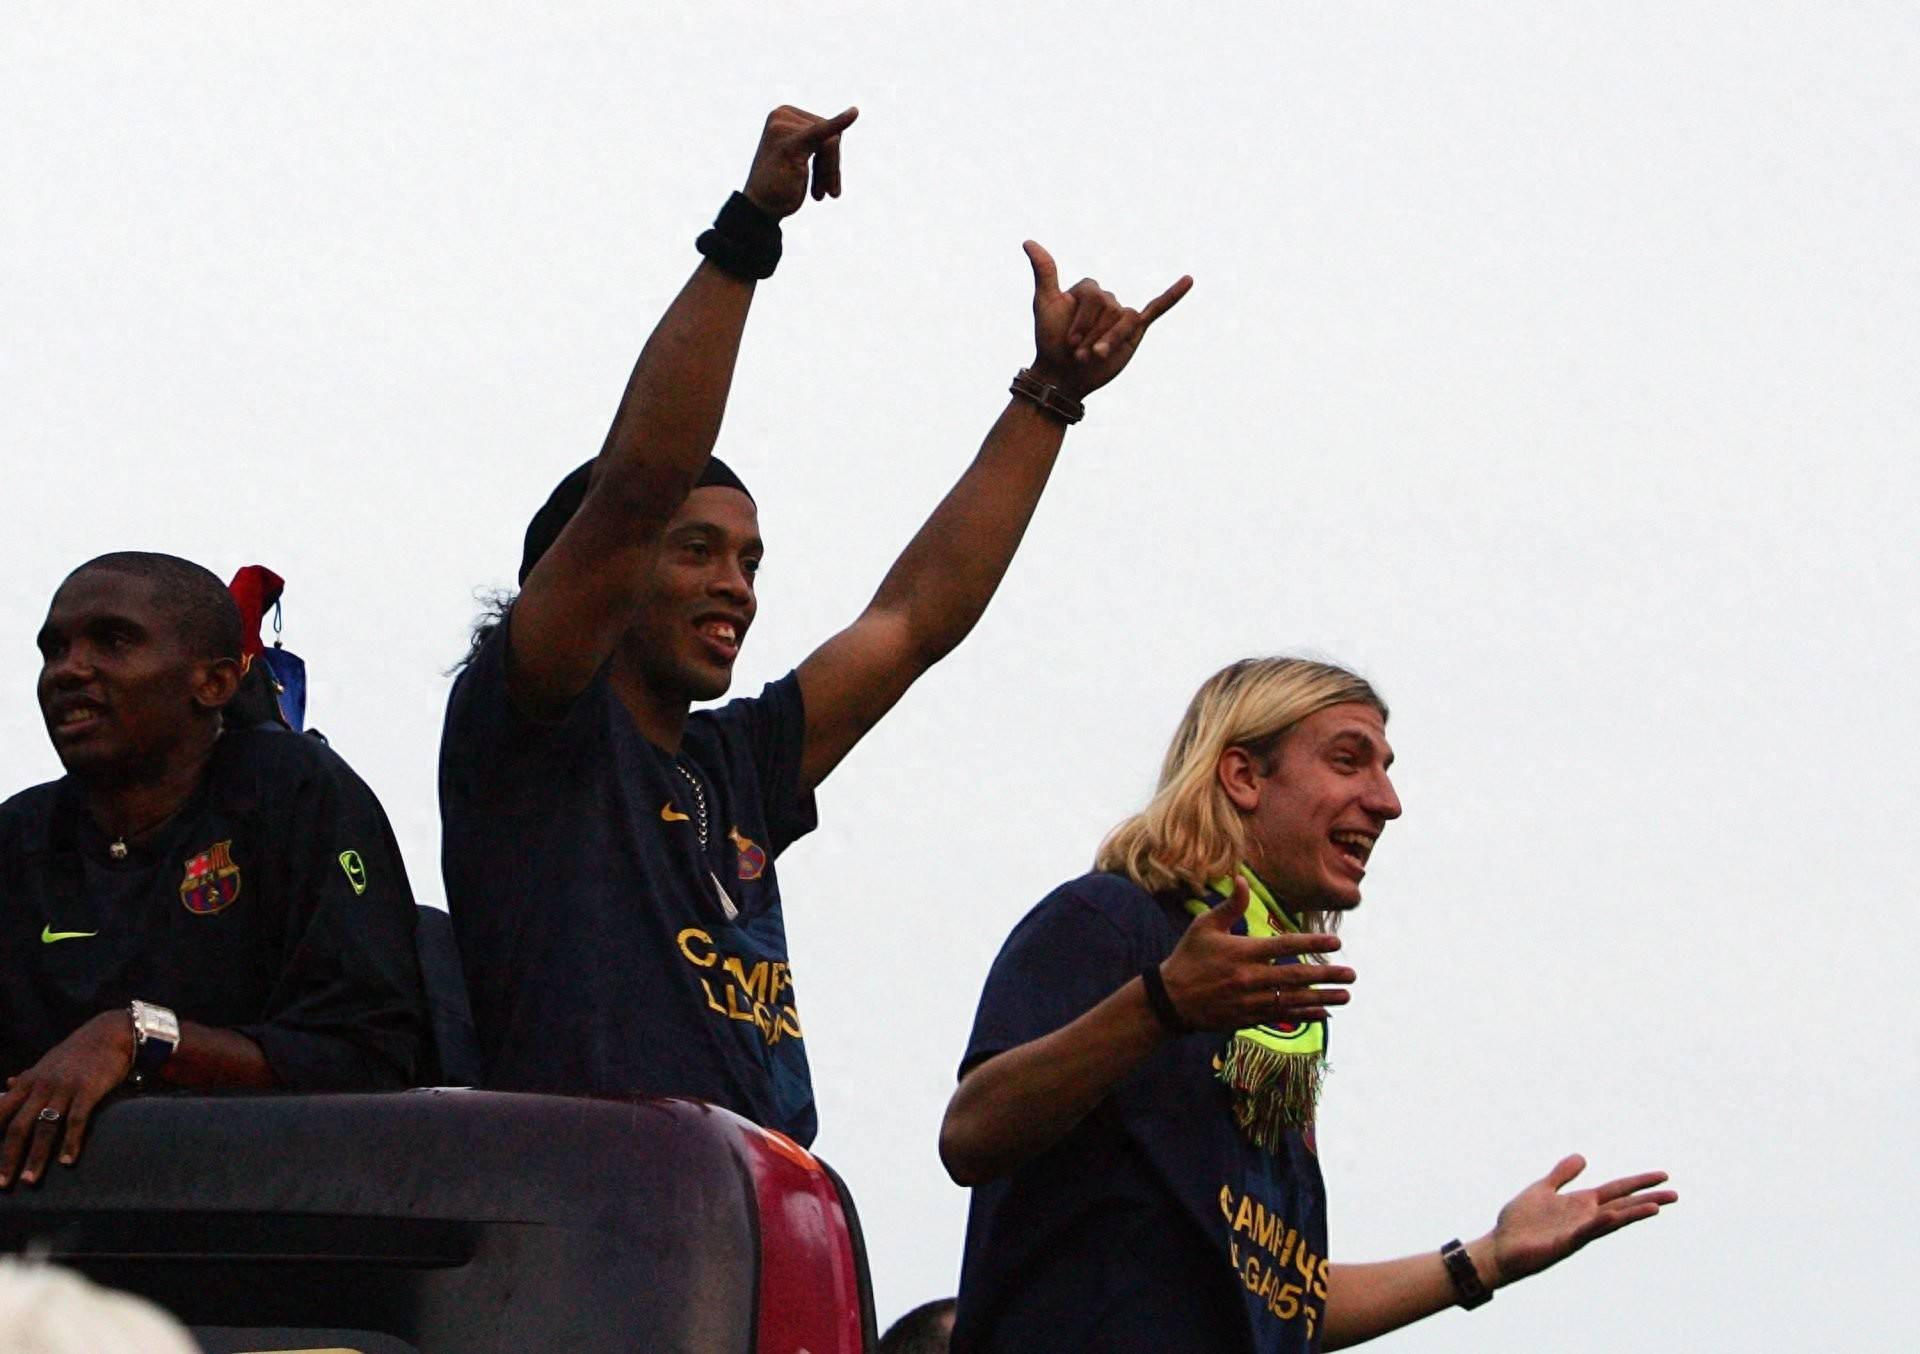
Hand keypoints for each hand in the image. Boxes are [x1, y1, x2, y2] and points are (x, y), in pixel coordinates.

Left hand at [0, 1010, 134, 1185]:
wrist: (109, 1033)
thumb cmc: (77, 1052)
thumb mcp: (46, 1063)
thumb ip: (26, 1077)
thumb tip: (7, 1083)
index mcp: (28, 1081)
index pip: (0, 1111)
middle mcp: (42, 1086)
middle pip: (19, 1126)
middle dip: (9, 1157)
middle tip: (2, 1184)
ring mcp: (65, 1088)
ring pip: (45, 1128)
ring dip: (36, 1157)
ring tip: (29, 1180)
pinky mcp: (88, 1090)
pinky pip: (77, 1120)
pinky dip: (71, 1142)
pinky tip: (67, 1161)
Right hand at [742, 104, 859, 218]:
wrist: (759, 210)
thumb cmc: (780, 188)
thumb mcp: (800, 159)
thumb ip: (818, 141)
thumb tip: (850, 115)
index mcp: (784, 115)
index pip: (825, 127)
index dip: (830, 158)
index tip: (826, 185)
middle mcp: (782, 115)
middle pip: (831, 133)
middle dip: (831, 166)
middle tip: (825, 193)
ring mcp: (785, 127)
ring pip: (832, 143)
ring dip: (830, 174)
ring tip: (820, 194)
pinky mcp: (792, 143)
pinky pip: (823, 134)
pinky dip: (840, 123)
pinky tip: (854, 113)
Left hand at [1024, 241, 1191, 400]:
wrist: (1063, 376)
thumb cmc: (1050, 341)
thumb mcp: (1045, 305)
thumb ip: (1045, 272)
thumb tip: (1029, 241)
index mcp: (1089, 290)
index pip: (1094, 297)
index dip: (1080, 322)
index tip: (1068, 342)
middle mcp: (1107, 299)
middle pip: (1110, 309)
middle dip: (1093, 335)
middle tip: (1079, 353)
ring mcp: (1122, 314)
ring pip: (1126, 321)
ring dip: (1110, 341)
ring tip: (1094, 357)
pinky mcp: (1135, 330)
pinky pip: (1157, 308)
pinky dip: (1173, 296)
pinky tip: (1189, 280)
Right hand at [1157, 875, 1349, 1032]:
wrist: (1170, 999)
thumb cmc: (1188, 957)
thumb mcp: (1204, 926)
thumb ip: (1228, 905)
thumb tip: (1241, 879)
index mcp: (1242, 952)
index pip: (1284, 945)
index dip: (1312, 944)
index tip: (1337, 943)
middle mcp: (1249, 977)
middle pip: (1296, 976)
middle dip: (1327, 975)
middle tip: (1352, 973)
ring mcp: (1250, 1001)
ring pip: (1293, 999)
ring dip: (1322, 998)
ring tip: (1346, 995)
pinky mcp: (1248, 1018)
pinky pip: (1282, 1016)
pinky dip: (1304, 1015)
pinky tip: (1323, 1014)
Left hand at [1483, 1154, 1678, 1285]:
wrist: (1500, 1246)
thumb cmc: (1520, 1222)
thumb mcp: (1542, 1189)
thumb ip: (1562, 1175)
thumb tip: (1582, 1157)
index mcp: (1581, 1203)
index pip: (1616, 1190)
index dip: (1638, 1182)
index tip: (1663, 1176)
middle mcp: (1585, 1217)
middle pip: (1623, 1206)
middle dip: (1647, 1200)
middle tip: (1675, 1195)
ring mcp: (1577, 1231)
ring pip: (1611, 1220)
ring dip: (1632, 1214)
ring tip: (1656, 1207)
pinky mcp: (1564, 1243)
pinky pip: (1585, 1232)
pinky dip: (1599, 1223)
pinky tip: (1612, 1215)